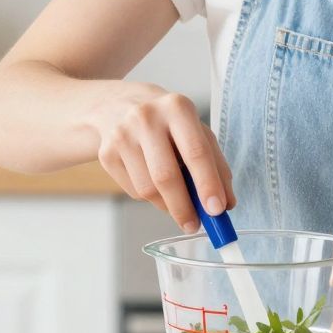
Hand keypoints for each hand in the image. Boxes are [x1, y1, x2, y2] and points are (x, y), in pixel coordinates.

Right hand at [89, 85, 233, 233]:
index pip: (196, 152)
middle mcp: (146, 118)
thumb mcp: (197, 133)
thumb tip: (225, 205)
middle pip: (166, 176)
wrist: (121, 107)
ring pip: (147, 189)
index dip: (208, 184)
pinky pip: (133, 191)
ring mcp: (122, 135)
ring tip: (176, 202)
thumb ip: (216, 167)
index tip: (217, 211)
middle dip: (184, 207)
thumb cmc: (169, 124)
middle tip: (194, 225)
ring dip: (166, 205)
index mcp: (177, 108)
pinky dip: (149, 198)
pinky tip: (153, 182)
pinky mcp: (106, 153)